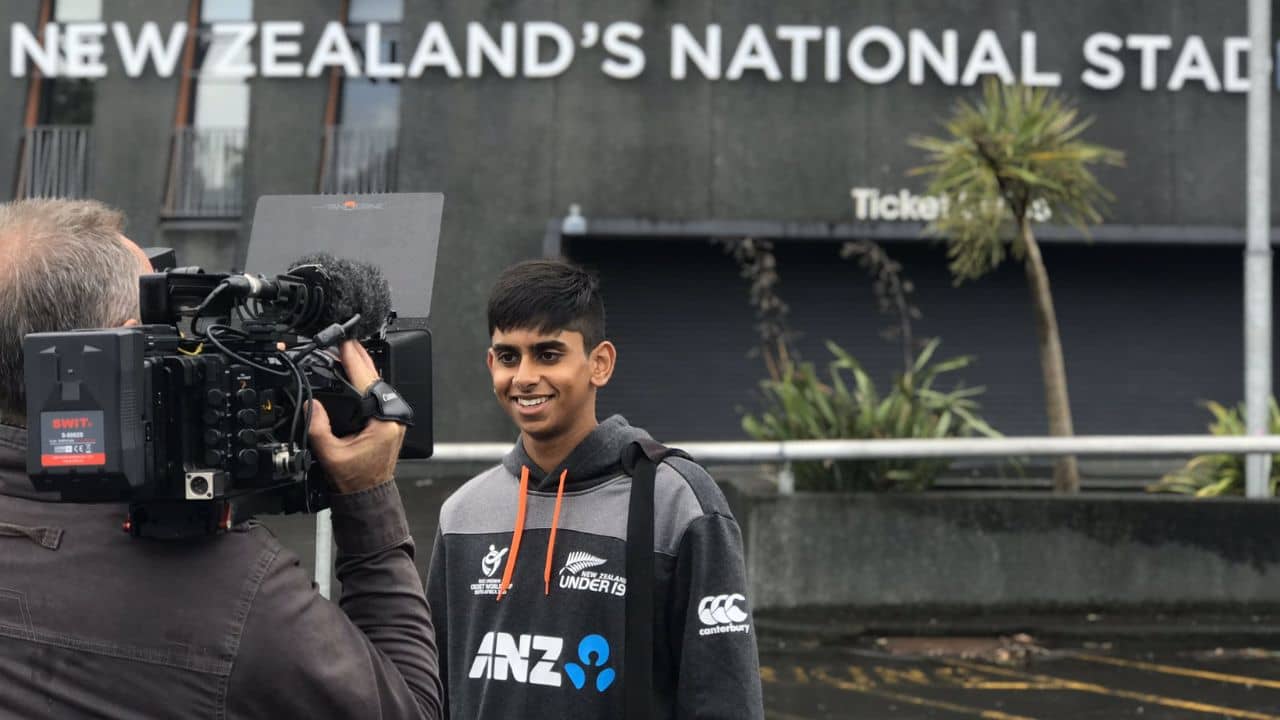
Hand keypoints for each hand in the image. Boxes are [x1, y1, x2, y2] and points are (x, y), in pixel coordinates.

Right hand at [306, 341, 405, 493]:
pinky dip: (365, 381)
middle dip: (359, 358)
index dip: (354, 361)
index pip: (368, 383)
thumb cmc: (354, 479)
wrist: (367, 495)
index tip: (345, 344)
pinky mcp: (389, 420)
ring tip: (348, 351)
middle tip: (345, 340)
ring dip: (363, 368)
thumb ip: (318, 428)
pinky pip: (377, 394)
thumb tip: (311, 405)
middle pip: (376, 379)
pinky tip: (355, 372)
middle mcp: (393, 417)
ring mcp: (394, 418)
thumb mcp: (330, 455)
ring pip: (378, 385)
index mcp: (384, 423)